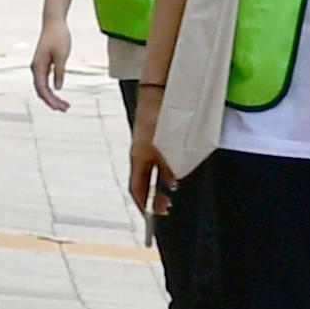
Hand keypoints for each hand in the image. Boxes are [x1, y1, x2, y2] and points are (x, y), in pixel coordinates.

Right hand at [29, 17, 74, 110]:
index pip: (42, 89)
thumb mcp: (62, 55)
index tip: (59, 107)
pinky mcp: (44, 64)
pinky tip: (58, 93)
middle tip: (64, 108)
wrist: (54, 22)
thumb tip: (57, 87)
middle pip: (41, 90)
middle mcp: (36, 68)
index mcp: (38, 66)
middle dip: (52, 101)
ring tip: (63, 104)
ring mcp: (39, 66)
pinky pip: (45, 81)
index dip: (50, 100)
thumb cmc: (57, 35)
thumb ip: (59, 72)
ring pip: (43, 87)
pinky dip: (51, 89)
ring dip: (52, 96)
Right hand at [126, 100, 173, 216]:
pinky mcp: (152, 139)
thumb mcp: (165, 148)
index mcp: (137, 158)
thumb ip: (169, 167)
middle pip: (143, 182)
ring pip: (150, 171)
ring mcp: (145, 146)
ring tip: (171, 190)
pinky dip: (163, 169)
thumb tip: (172, 182)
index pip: (136, 188)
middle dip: (152, 196)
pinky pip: (155, 160)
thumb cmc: (157, 118)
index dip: (141, 204)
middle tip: (164, 206)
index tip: (148, 214)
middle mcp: (139, 154)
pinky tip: (173, 170)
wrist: (156, 93)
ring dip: (159, 183)